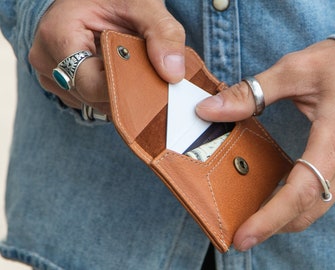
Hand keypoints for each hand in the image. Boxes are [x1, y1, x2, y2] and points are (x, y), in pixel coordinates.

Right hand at [29, 0, 184, 116]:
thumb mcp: (142, 5)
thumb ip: (163, 34)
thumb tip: (173, 74)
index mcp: (58, 36)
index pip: (91, 85)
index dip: (123, 88)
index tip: (149, 84)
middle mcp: (46, 59)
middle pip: (92, 97)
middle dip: (123, 91)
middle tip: (144, 76)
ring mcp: (49, 73)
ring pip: (91, 102)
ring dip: (115, 91)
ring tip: (128, 69)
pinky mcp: (60, 81)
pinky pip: (87, 99)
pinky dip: (106, 92)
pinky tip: (117, 74)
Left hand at [196, 39, 334, 250]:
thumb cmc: (334, 63)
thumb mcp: (293, 70)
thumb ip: (250, 93)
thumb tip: (207, 111)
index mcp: (334, 136)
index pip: (303, 187)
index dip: (272, 216)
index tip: (244, 235)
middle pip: (312, 206)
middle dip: (276, 225)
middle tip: (241, 235)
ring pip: (317, 203)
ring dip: (285, 217)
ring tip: (252, 220)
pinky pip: (319, 190)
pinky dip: (294, 201)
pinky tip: (271, 197)